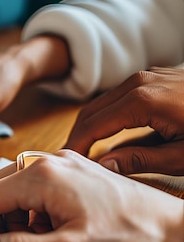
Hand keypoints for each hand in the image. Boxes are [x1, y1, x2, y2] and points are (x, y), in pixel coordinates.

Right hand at [0, 150, 183, 241]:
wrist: (173, 225)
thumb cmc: (127, 236)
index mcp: (42, 177)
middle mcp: (48, 162)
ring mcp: (62, 164)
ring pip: (14, 189)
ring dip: (12, 217)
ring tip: (35, 241)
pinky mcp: (72, 172)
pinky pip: (34, 189)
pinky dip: (30, 211)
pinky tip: (49, 230)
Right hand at [66, 67, 183, 174]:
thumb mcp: (182, 156)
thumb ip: (140, 161)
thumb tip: (104, 165)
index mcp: (142, 101)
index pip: (92, 126)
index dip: (76, 147)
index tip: (68, 165)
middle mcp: (140, 82)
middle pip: (91, 111)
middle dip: (77, 136)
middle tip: (71, 160)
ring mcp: (147, 76)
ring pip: (103, 102)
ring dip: (91, 125)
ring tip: (86, 149)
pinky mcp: (154, 77)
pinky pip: (120, 96)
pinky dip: (108, 115)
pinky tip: (109, 133)